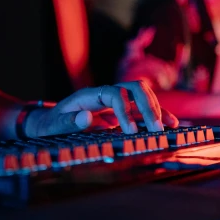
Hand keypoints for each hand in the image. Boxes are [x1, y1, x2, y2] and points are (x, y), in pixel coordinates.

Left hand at [25, 81, 178, 136]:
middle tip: (156, 128)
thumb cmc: (49, 125)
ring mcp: (113, 101)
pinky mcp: (119, 111)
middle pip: (134, 88)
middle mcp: (104, 94)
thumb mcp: (52, 126)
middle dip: (147, 106)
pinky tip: (171, 125)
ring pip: (141, 95)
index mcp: (89, 95)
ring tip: (167, 127)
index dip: (124, 110)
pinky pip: (141, 108)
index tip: (130, 131)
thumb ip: (68, 122)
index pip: (114, 93)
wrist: (48, 123)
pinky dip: (156, 114)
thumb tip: (86, 117)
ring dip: (155, 109)